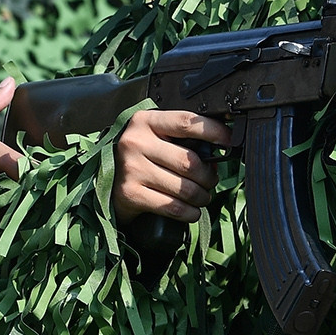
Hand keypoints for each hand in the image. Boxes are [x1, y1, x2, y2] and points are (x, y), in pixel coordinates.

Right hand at [111, 109, 231, 224]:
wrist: (105, 181)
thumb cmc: (140, 157)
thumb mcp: (154, 136)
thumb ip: (180, 137)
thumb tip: (220, 147)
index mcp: (145, 121)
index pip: (186, 122)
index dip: (213, 131)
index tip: (229, 141)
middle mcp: (135, 142)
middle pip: (190, 162)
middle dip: (208, 176)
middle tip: (210, 181)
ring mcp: (131, 168)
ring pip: (185, 188)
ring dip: (201, 197)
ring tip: (201, 196)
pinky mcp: (130, 193)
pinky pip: (173, 207)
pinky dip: (189, 213)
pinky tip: (191, 211)